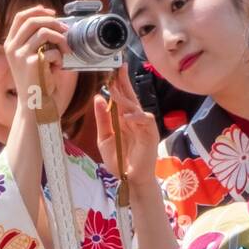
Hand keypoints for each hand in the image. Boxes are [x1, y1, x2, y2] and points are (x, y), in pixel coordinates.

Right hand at [4, 4, 68, 107]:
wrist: (35, 105)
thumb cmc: (37, 81)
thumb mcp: (33, 56)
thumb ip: (37, 39)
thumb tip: (53, 20)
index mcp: (10, 45)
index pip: (21, 17)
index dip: (37, 10)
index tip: (53, 13)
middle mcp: (12, 48)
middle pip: (33, 20)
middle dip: (54, 22)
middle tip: (66, 30)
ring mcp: (20, 55)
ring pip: (44, 32)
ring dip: (60, 39)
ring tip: (65, 51)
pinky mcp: (32, 63)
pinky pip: (52, 50)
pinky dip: (60, 57)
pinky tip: (58, 67)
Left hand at [95, 66, 158, 182]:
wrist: (129, 179)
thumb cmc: (119, 160)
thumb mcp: (105, 138)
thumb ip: (102, 119)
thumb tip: (98, 97)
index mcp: (124, 118)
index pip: (122, 97)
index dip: (118, 83)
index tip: (113, 69)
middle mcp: (134, 119)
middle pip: (130, 97)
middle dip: (124, 82)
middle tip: (118, 68)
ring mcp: (143, 126)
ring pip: (137, 106)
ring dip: (126, 98)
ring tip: (116, 90)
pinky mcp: (150, 135)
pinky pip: (146, 121)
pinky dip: (137, 117)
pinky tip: (128, 115)